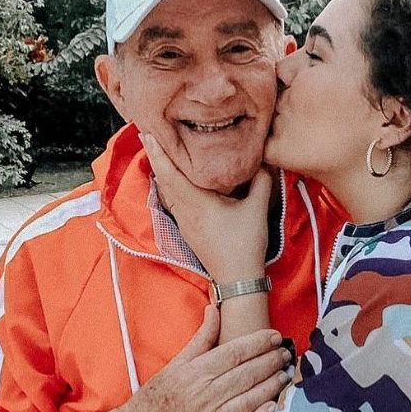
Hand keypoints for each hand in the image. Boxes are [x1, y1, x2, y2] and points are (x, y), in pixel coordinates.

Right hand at [108, 305, 289, 411]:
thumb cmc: (160, 394)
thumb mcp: (177, 363)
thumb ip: (201, 338)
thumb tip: (214, 309)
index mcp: (196, 372)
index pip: (235, 352)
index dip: (258, 342)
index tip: (274, 335)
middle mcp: (206, 392)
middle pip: (246, 373)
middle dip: (270, 361)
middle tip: (285, 352)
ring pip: (249, 396)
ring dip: (270, 384)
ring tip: (283, 373)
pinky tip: (273, 403)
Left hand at [140, 133, 271, 282]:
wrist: (237, 278)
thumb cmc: (245, 243)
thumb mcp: (257, 208)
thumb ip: (261, 181)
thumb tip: (262, 161)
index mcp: (197, 202)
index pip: (172, 173)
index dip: (159, 153)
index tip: (148, 133)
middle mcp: (185, 210)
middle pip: (164, 180)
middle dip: (155, 157)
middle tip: (147, 136)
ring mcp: (184, 222)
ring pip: (167, 192)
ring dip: (161, 172)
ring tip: (157, 154)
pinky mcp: (188, 230)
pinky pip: (173, 201)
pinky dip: (168, 186)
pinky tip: (172, 182)